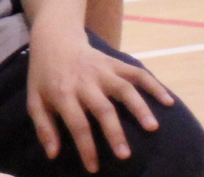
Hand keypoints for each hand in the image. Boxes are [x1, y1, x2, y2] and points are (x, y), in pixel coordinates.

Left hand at [26, 20, 171, 171]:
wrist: (54, 39)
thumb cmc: (45, 76)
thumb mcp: (34, 99)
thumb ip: (43, 127)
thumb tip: (52, 154)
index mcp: (62, 92)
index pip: (76, 123)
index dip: (85, 147)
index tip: (93, 168)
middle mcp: (84, 81)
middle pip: (102, 108)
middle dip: (114, 132)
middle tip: (125, 156)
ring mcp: (102, 70)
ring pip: (124, 88)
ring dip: (139, 107)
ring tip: (153, 128)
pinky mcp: (115, 62)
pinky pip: (137, 73)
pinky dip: (154, 86)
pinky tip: (169, 102)